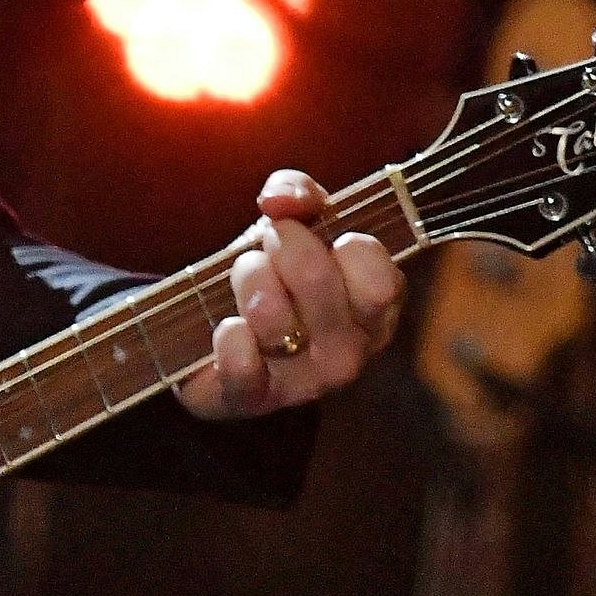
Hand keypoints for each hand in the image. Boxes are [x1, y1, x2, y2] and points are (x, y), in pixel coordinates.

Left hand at [178, 169, 403, 420]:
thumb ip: (297, 195)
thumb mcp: (292, 226)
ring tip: (243, 277)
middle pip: (318, 283)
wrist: (215, 330)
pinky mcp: (253, 400)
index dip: (341, 242)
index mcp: (374, 310)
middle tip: (268, 242)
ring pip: (275, 320)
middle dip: (281, 245)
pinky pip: (245, 373)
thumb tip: (280, 198)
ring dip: (248, 281)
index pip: (379, 279)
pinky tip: (226, 326)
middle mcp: (349, 352)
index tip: (312, 228)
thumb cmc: (273, 275)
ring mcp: (304, 382)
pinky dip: (229, 342)